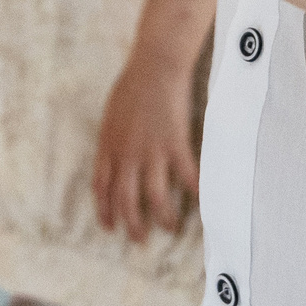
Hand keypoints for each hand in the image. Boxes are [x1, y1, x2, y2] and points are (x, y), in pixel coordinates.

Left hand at [93, 46, 200, 240]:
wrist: (154, 67)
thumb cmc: (132, 86)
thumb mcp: (111, 116)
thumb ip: (112, 140)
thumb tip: (113, 157)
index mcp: (109, 147)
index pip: (101, 188)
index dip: (105, 211)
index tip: (110, 226)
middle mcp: (127, 155)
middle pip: (126, 201)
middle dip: (133, 225)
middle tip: (141, 239)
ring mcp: (151, 152)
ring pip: (155, 198)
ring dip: (163, 218)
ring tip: (171, 228)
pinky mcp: (175, 145)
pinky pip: (187, 178)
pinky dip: (196, 195)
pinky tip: (203, 205)